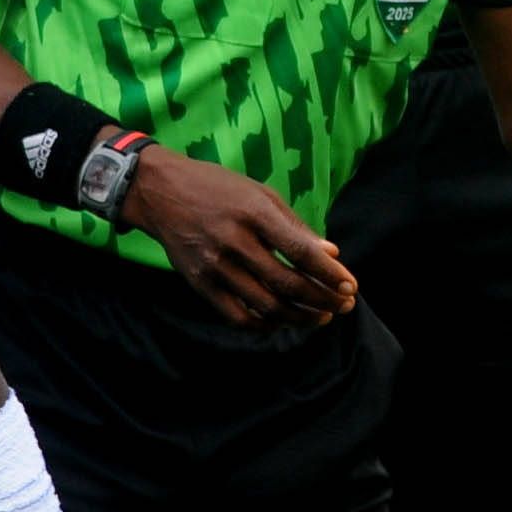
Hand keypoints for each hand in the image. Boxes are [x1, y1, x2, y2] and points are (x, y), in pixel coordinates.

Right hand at [120, 148, 351, 328]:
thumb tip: (331, 254)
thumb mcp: (260, 193)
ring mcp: (214, 265)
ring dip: (299, 316)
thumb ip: (295, 226)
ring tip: (320, 317)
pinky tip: (281, 321)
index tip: (350, 286)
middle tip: (344, 306)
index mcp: (254, 212)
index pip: (300, 251)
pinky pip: (237, 316)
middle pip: (287, 283)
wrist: (160, 191)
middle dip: (322, 299)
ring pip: (266, 305)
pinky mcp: (199, 283)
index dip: (329, 274)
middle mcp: (234, 241)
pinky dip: (264, 324)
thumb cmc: (218, 188)